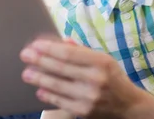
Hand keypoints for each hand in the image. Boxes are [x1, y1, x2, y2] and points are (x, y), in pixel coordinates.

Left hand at [20, 38, 153, 118]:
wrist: (127, 105)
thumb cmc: (113, 78)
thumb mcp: (104, 60)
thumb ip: (83, 51)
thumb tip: (61, 41)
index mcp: (101, 62)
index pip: (69, 53)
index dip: (50, 48)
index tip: (36, 44)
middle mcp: (95, 78)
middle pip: (61, 68)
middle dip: (40, 60)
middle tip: (25, 55)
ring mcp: (88, 96)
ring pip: (57, 85)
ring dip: (39, 78)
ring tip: (27, 73)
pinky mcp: (83, 111)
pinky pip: (60, 101)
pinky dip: (48, 95)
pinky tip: (39, 89)